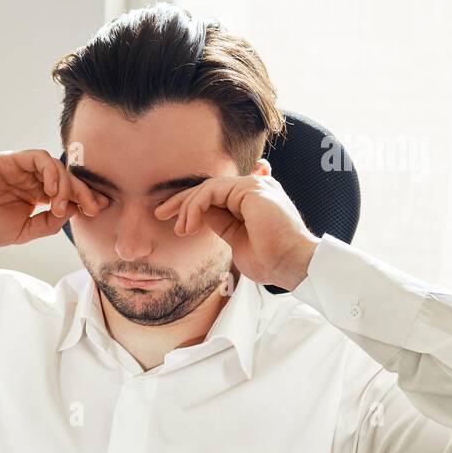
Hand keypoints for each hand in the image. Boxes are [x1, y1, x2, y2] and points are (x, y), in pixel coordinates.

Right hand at [0, 149, 108, 246]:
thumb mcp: (21, 233)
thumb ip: (47, 224)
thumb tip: (73, 213)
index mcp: (35, 198)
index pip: (68, 195)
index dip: (86, 200)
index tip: (100, 211)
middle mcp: (31, 181)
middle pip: (67, 180)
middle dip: (84, 193)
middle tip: (93, 207)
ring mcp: (21, 169)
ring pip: (57, 168)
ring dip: (66, 185)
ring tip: (61, 205)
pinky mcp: (10, 160)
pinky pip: (39, 158)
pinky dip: (50, 172)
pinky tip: (51, 192)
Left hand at [153, 166, 319, 289]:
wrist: (292, 266)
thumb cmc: (270, 260)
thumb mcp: (235, 239)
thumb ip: (220, 223)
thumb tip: (199, 216)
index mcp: (252, 200)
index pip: (214, 194)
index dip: (190, 205)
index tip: (173, 222)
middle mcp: (254, 188)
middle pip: (208, 187)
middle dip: (181, 200)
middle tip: (159, 214)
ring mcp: (254, 186)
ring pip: (208, 187)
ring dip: (188, 208)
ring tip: (181, 230)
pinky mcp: (251, 188)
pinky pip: (212, 190)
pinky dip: (196, 206)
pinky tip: (190, 225)